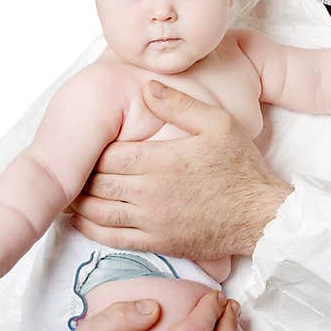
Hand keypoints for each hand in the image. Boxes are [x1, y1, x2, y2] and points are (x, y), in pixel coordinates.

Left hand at [68, 80, 292, 257]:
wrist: (260, 215)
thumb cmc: (241, 167)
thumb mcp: (218, 123)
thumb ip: (179, 104)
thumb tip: (147, 87)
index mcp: (161, 161)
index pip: (109, 155)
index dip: (95, 150)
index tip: (91, 145)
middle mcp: (150, 192)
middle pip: (99, 183)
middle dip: (84, 175)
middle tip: (73, 168)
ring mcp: (152, 221)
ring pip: (99, 212)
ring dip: (80, 203)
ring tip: (70, 192)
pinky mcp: (157, 242)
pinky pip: (113, 239)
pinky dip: (91, 229)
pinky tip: (82, 221)